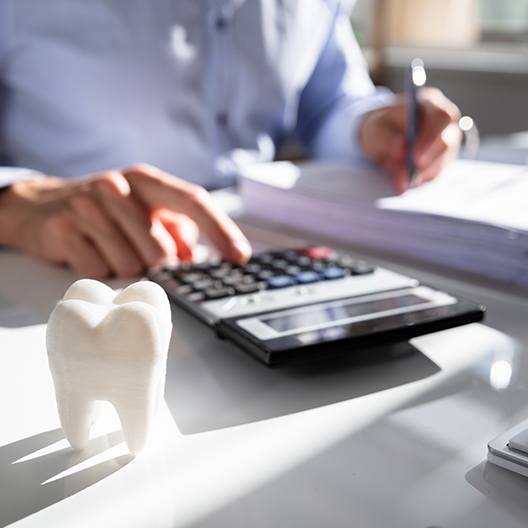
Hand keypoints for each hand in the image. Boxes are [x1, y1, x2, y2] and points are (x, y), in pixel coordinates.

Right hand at [0, 164, 250, 277]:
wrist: (39, 206)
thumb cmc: (105, 212)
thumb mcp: (143, 210)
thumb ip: (175, 230)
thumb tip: (196, 259)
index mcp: (146, 180)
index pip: (193, 201)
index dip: (221, 230)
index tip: (240, 257)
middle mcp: (118, 187)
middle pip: (161, 251)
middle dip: (156, 265)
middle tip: (137, 253)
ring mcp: (87, 206)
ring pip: (130, 266)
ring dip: (126, 269)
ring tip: (109, 248)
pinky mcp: (62, 230)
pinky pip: (99, 272)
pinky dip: (99, 271)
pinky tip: (89, 252)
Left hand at [359, 88, 461, 192]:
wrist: (380, 139)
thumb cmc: (380, 128)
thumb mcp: (376, 129)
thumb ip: (386, 137)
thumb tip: (401, 149)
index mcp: (430, 103)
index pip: (442, 117)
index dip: (430, 138)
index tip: (414, 156)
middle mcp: (445, 122)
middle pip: (447, 142)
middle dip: (427, 160)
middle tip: (409, 174)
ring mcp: (447, 142)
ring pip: (442, 161)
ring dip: (421, 173)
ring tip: (400, 182)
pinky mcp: (442, 160)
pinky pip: (435, 173)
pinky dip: (420, 180)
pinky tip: (404, 182)